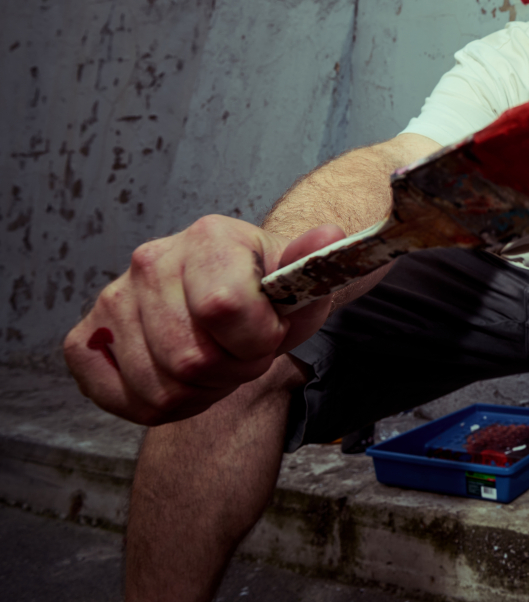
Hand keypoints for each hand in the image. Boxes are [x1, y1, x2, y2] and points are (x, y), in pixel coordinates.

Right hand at [62, 215, 343, 425]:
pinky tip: (181, 379)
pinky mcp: (86, 336)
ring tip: (217, 364)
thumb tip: (329, 236)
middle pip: (191, 360)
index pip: (225, 309)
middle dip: (233, 373)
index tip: (272, 335)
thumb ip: (315, 264)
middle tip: (245, 355)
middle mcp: (151, 261)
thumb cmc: (267, 288)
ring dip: (201, 393)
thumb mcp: (300, 280)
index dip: (258, 341)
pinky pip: (119, 399)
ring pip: (160, 388)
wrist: (233, 283)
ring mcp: (113, 298)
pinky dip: (159, 404)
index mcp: (209, 238)